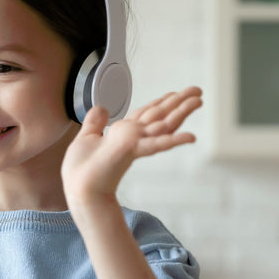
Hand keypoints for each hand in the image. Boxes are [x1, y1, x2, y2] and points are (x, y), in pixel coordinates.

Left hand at [61, 86, 201, 204]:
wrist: (79, 187)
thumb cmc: (81, 169)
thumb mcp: (86, 138)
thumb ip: (95, 122)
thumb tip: (101, 108)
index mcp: (124, 132)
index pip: (147, 113)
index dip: (161, 102)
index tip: (175, 93)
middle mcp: (134, 136)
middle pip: (161, 115)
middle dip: (179, 102)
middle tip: (197, 91)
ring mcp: (135, 143)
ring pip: (164, 124)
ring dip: (182, 112)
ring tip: (198, 101)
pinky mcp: (132, 151)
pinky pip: (156, 144)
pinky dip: (174, 140)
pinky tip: (191, 137)